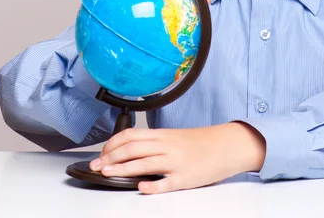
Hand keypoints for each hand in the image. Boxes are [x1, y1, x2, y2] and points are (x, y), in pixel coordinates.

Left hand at [89, 122, 265, 193]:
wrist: (227, 145)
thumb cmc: (201, 143)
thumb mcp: (176, 137)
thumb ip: (155, 143)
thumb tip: (131, 151)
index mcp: (163, 135)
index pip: (131, 135)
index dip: (112, 144)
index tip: (101, 153)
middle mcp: (167, 146)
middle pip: (133, 148)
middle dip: (111, 157)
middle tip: (97, 166)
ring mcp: (176, 162)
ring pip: (145, 163)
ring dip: (123, 169)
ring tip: (107, 173)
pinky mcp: (186, 178)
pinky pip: (167, 183)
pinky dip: (152, 186)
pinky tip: (142, 188)